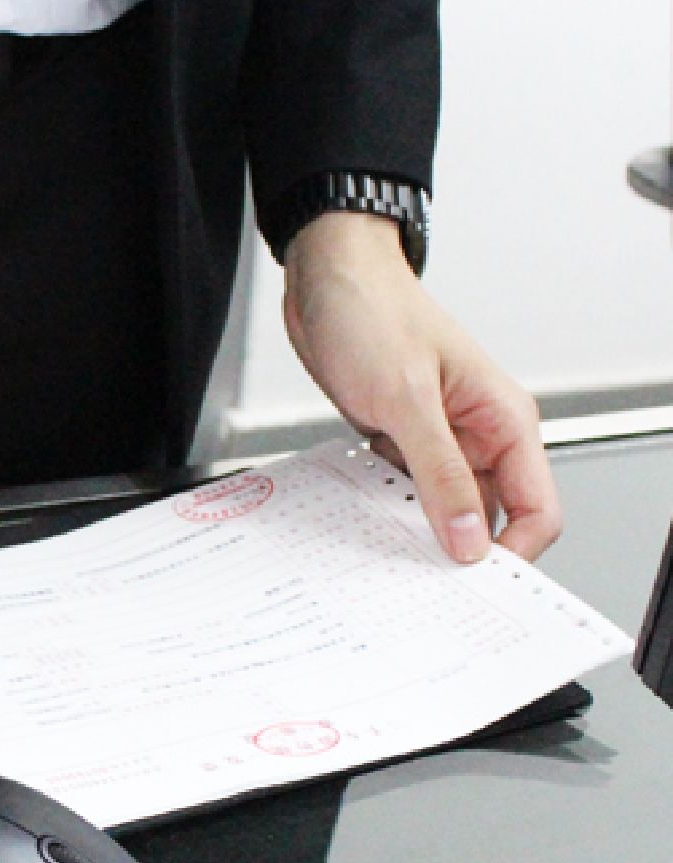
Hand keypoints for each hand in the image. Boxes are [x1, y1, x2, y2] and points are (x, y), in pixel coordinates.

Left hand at [283, 212, 560, 561]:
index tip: (474, 583)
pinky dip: (388, 507)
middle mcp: (479, 433)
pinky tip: (363, 518)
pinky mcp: (400, 438)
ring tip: (385, 555)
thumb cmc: (373, 313)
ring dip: (418, 530)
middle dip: (460, 550)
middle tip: (421, 581)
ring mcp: (439, 438)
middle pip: (490, 517)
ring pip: (444, 508)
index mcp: (504, 420)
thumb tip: (468, 539)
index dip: (512, 553)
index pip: (536, 509)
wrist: (326, 279)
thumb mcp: (406, 398)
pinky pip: (405, 490)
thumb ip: (440, 472)